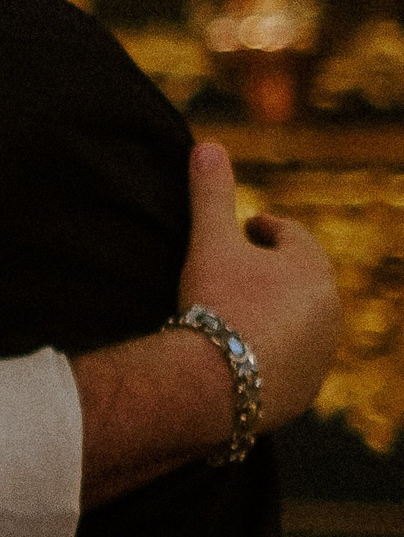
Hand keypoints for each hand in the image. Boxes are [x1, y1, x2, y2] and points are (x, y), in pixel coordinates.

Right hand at [178, 141, 337, 429]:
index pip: (291, 237)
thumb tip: (207, 144)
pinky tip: (242, 353)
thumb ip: (211, 194)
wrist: (213, 382)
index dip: (264, 229)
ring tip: (238, 315)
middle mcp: (329, 311)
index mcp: (312, 270)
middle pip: (300, 281)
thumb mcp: (209, 242)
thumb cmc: (214, 304)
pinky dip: (272, 352)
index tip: (243, 230)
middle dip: (273, 272)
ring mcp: (320, 354)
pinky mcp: (306, 391)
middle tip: (238, 271)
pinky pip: (291, 362)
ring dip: (275, 314)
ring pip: (300, 323)